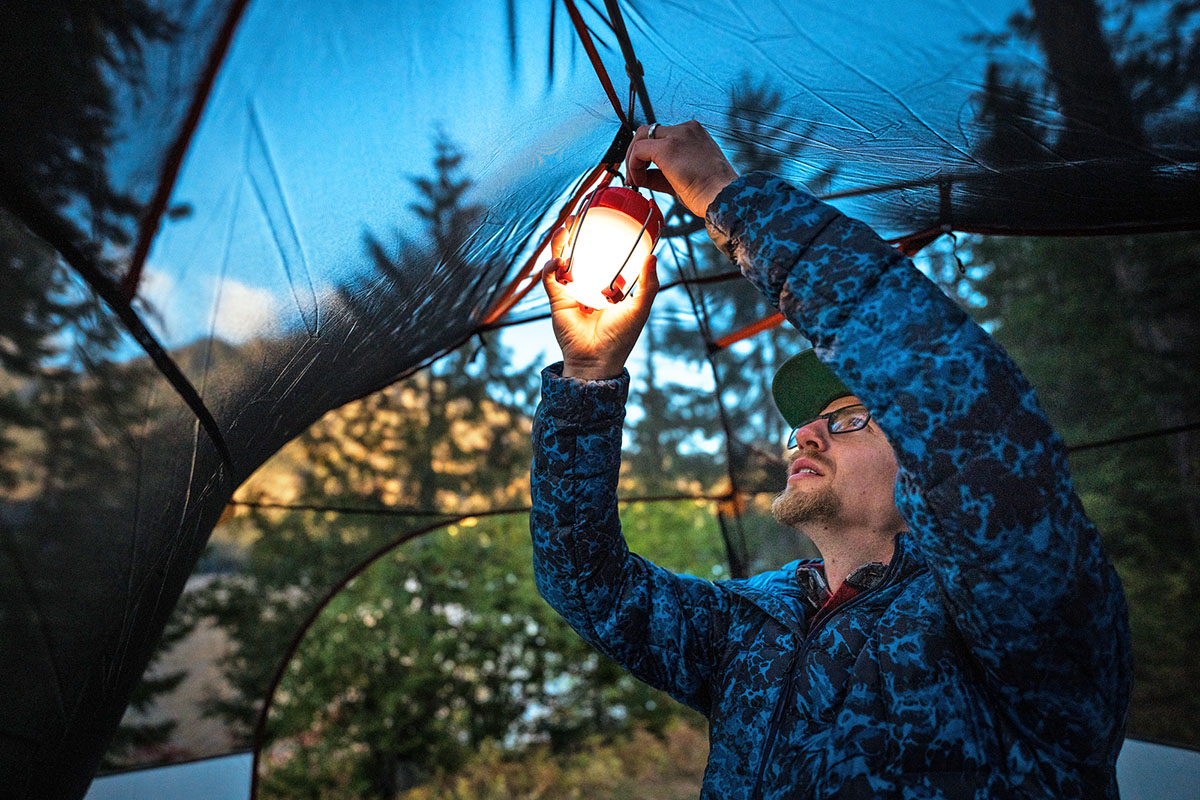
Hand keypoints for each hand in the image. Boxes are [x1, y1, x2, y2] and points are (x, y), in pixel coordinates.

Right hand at [541, 221, 658, 379]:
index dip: (606, 237)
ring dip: (562, 242)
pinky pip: (550, 278)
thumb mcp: (639, 309)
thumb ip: (648, 284)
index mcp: (609, 286)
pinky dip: (550, 267)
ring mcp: (572, 291)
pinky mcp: (557, 300)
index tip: (609, 218)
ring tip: (567, 225)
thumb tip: (654, 256)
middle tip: (582, 214)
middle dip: (580, 232)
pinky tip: (558, 261)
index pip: (607, 256)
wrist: (597, 360)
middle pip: (582, 252)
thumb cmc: (620, 338)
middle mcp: (590, 285)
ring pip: (563, 260)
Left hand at [625, 121, 738, 216]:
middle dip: (637, 153)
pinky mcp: (667, 147)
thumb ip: (664, 173)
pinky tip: (640, 182)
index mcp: (695, 134)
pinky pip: (639, 150)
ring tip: (635, 181)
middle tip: (634, 177)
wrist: (724, 197)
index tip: (645, 175)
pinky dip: (633, 166)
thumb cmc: (711, 194)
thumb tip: (643, 176)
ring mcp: (678, 135)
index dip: (649, 156)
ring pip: (641, 135)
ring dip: (633, 158)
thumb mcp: (686, 177)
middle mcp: (687, 129)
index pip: (663, 136)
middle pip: (650, 131)